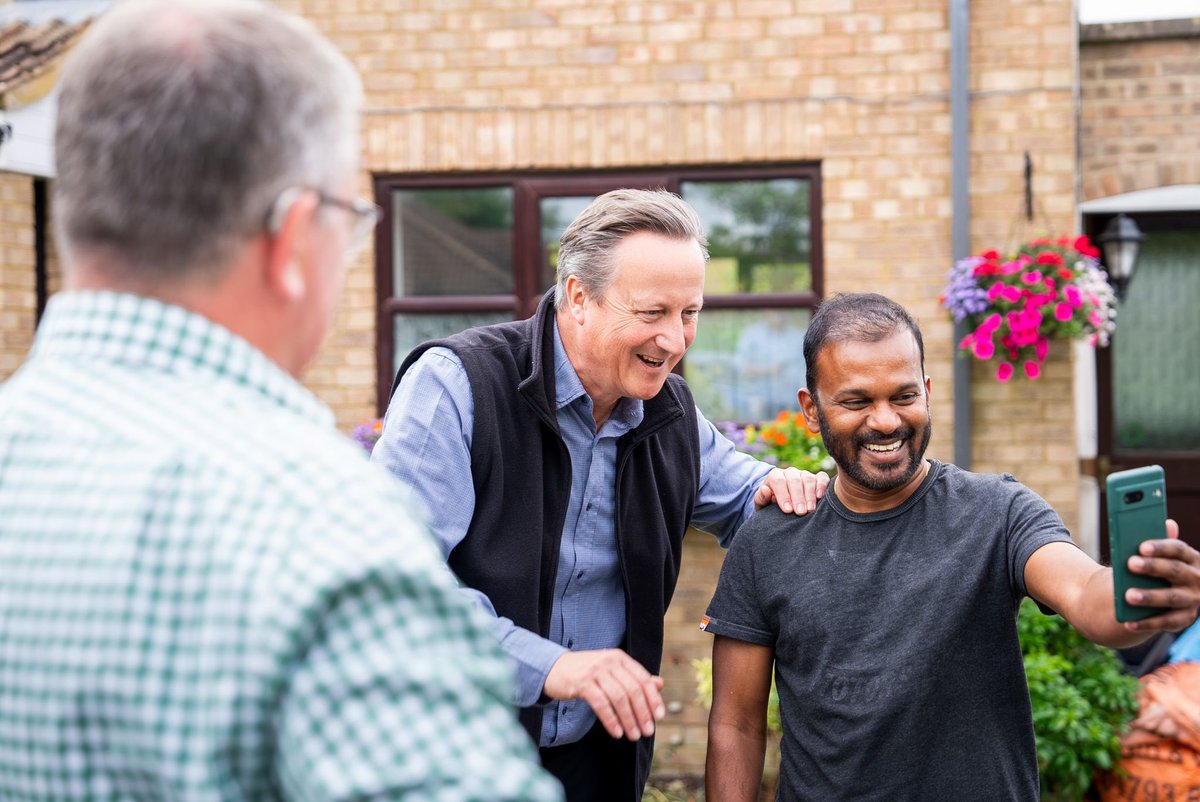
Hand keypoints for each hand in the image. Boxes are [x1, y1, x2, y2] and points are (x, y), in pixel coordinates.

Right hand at [542, 649, 664, 740]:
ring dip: (628, 720)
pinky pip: (601, 704)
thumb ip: (635, 677)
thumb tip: (660, 684)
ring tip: (634, 735)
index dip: (653, 699)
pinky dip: (611, 720)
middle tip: (647, 731)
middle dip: (642, 713)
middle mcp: (609, 662)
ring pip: (619, 698)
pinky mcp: (582, 683)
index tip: (659, 716)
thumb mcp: (612, 671)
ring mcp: (595, 671)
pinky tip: (617, 732)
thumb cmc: (587, 673)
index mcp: (620, 658)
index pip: (643, 679)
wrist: (554, 668)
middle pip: (632, 690)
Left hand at [753, 466, 829, 514]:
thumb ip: (761, 497)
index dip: (783, 495)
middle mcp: (790, 472)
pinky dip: (822, 485)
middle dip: (798, 497)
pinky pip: (822, 477)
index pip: (778, 480)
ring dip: (810, 494)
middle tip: (800, 512)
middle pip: (794, 480)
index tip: (787, 510)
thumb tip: (765, 489)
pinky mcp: (817, 478)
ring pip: (808, 479)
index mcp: (775, 476)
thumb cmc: (771, 504)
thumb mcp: (762, 504)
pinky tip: (820, 497)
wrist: (782, 503)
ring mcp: (804, 474)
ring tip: (810, 510)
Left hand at [1123, 518, 1199, 631]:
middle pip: (1175, 571)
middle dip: (1153, 567)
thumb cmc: (1155, 567)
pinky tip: (1128, 622)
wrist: (1160, 593)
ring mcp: (1193, 599)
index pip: (1178, 549)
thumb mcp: (1155, 555)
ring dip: (1150, 597)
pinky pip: (1166, 622)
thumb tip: (1168, 523)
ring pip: (1171, 598)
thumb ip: (1156, 543)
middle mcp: (1197, 578)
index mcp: (1191, 558)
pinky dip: (1147, 623)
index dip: (1161, 547)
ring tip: (1127, 595)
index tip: (1141, 546)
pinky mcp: (1184, 618)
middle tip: (1130, 564)